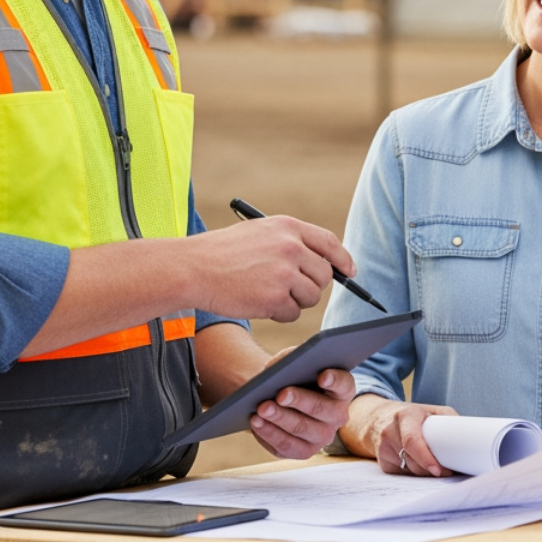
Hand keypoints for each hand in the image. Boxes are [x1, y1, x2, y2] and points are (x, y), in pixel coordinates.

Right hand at [189, 216, 355, 321]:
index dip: (342, 260)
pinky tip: (258, 303)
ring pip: (311, 297)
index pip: (330, 243)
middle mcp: (291, 247)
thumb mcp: (260, 233)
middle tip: (292, 290)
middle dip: (312, 286)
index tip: (349, 272)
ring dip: (294, 301)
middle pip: (324, 275)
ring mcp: (284, 273)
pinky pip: (293, 313)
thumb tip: (326, 265)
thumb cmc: (222, 252)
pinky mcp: (274, 297)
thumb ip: (291, 243)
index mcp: (288, 227)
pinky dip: (279, 314)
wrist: (192, 267)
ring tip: (267, 294)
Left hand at [248, 367, 355, 458]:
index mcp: (342, 390)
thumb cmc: (291, 376)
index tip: (322, 376)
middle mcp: (338, 415)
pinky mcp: (304, 451)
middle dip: (299, 400)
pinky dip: (269, 433)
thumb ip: (291, 361)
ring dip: (280, 418)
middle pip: (321, 408)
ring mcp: (323, 436)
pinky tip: (257, 422)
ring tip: (262, 408)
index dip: (334, 380)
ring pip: (301, 428)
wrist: (279, 399)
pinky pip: (286, 445)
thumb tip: (280, 371)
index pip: (344, 384)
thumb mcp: (293, 362)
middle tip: (281, 394)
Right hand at [340, 394, 457, 476]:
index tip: (439, 471)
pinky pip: (403, 474)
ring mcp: (384, 448)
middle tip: (448, 472)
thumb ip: (450, 423)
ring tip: (438, 469)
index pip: (412, 441)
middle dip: (431, 470)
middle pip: (412, 460)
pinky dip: (415, 474)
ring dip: (425, 473)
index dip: (425, 458)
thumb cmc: (416, 416)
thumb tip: (471, 441)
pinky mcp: (383, 462)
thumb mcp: (434, 411)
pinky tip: (421, 467)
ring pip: (409, 470)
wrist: (383, 417)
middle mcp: (390, 431)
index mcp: (405, 415)